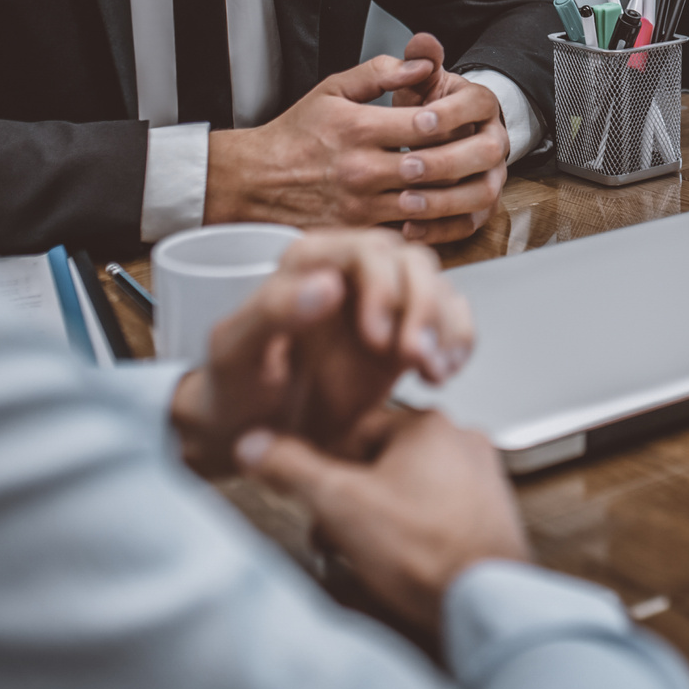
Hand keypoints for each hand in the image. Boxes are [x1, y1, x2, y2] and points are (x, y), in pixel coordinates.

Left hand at [170, 229, 472, 475]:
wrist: (248, 437)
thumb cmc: (231, 391)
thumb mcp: (235, 352)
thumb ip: (273, 311)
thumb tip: (328, 285)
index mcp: (306, 263)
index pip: (364, 250)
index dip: (381, 287)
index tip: (377, 336)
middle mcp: (348, 275)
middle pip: (411, 264)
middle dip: (422, 308)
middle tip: (414, 356)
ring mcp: (380, 304)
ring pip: (437, 287)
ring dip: (445, 328)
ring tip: (432, 370)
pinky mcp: (402, 335)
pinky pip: (449, 321)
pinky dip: (457, 343)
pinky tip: (442, 373)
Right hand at [204, 42, 508, 235]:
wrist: (255, 182)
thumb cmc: (295, 136)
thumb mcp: (332, 90)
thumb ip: (380, 73)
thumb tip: (423, 63)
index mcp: (359, 129)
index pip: (426, 124)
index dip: (454, 120)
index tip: (465, 118)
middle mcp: (362, 169)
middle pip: (432, 165)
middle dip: (464, 158)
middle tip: (485, 151)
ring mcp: (361, 206)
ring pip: (427, 204)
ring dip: (457, 193)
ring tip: (474, 179)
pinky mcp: (358, 233)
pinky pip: (408, 234)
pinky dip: (435, 225)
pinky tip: (449, 211)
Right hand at [238, 408, 530, 642]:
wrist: (483, 599)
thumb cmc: (425, 551)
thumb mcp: (339, 503)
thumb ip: (293, 468)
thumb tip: (255, 444)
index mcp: (428, 424)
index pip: (355, 431)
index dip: (327, 469)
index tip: (316, 499)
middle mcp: (462, 441)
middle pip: (383, 461)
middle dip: (352, 499)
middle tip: (335, 533)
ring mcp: (482, 478)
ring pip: (410, 488)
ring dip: (380, 517)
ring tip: (366, 552)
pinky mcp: (491, 514)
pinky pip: (438, 512)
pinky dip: (414, 531)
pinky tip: (403, 560)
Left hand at [389, 32, 510, 246]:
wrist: (438, 137)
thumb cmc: (426, 108)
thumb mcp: (421, 81)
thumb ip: (419, 60)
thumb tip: (422, 43)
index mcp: (482, 105)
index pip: (479, 104)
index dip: (452, 112)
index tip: (420, 119)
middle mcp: (494, 141)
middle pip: (487, 152)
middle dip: (447, 160)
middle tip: (408, 164)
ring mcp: (491, 176)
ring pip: (483, 193)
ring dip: (446, 200)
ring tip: (406, 202)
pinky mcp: (480, 207)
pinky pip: (469, 223)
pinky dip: (442, 229)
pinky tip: (409, 227)